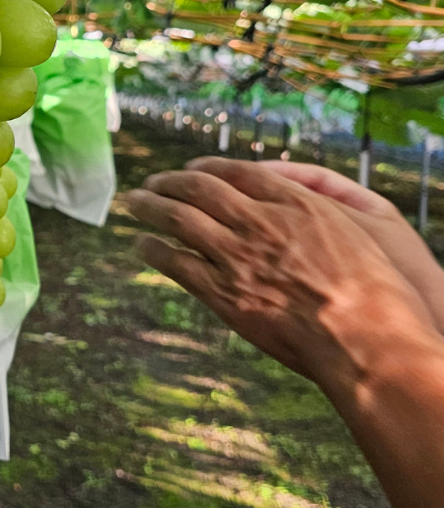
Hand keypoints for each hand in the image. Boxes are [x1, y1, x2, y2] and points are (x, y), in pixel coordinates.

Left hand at [122, 157, 435, 392]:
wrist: (363, 340)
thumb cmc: (372, 294)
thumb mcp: (353, 233)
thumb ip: (311, 212)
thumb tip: (285, 200)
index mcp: (296, 204)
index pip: (241, 172)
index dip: (209, 167)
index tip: (191, 169)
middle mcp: (261, 223)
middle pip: (201, 190)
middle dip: (170, 182)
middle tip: (151, 183)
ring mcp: (238, 257)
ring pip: (180, 220)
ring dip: (151, 207)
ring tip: (134, 203)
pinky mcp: (224, 293)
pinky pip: (177, 263)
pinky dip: (155, 250)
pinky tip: (143, 245)